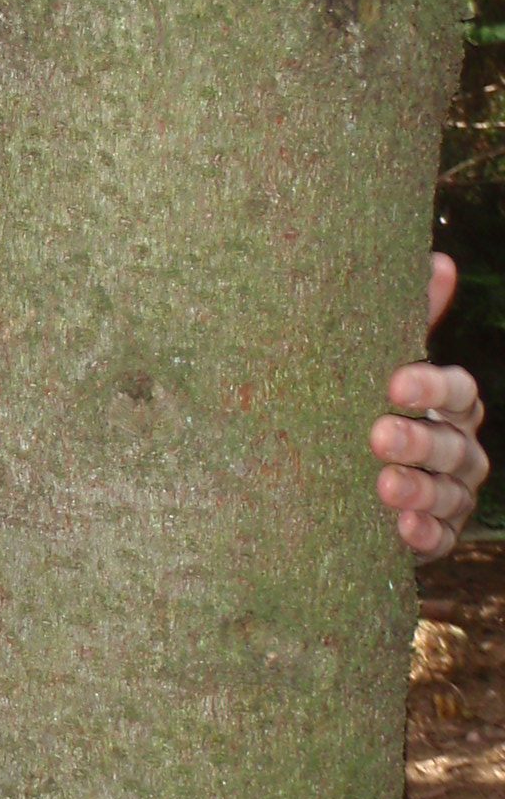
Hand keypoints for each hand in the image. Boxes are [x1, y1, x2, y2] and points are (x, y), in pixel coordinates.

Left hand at [370, 252, 487, 561]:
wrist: (338, 475)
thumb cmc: (367, 403)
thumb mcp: (379, 362)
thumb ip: (409, 319)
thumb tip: (440, 259)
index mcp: (451, 404)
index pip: (458, 391)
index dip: (432, 386)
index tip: (393, 382)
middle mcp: (460, 449)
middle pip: (453, 445)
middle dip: (419, 440)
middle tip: (377, 435)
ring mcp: (453, 496)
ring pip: (450, 494)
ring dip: (421, 489)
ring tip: (384, 485)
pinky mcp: (435, 536)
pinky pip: (441, 538)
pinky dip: (424, 534)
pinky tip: (402, 528)